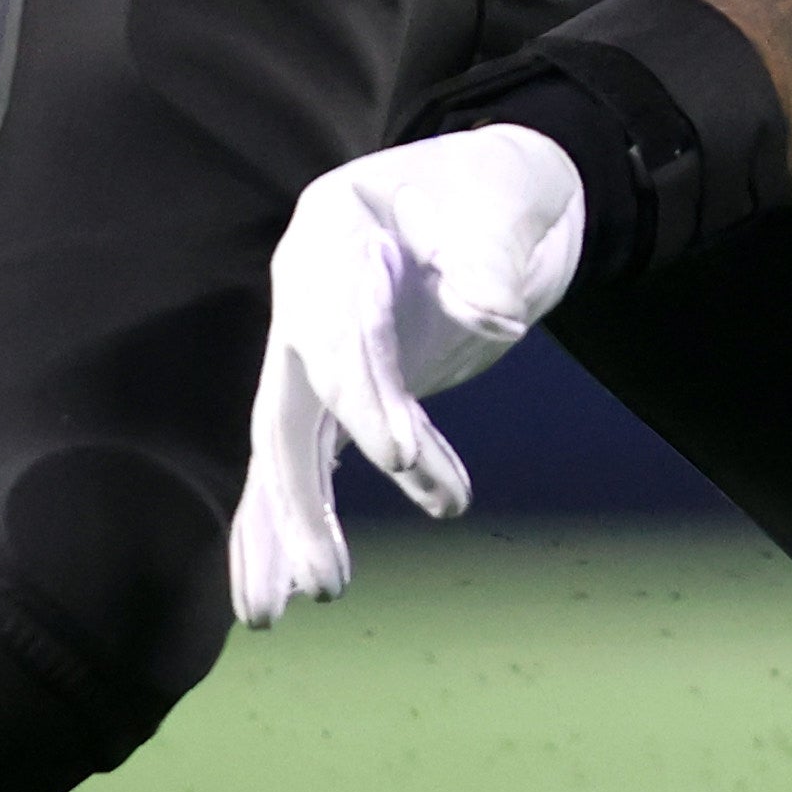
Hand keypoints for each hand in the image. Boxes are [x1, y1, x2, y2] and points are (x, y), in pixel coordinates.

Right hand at [229, 122, 587, 628]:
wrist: (498, 193)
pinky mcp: (342, 386)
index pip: (338, 327)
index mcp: (331, 231)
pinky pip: (320, 459)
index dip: (364, 393)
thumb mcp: (503, 201)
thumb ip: (489, 259)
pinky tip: (316, 580)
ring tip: (303, 603)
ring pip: (288, 448)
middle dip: (300, 497)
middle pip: (288, 404)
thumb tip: (495, 320)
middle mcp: (306, 291)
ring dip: (294, 527)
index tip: (400, 458)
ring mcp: (316, 343)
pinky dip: (318, 516)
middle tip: (327, 580)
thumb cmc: (498, 188)